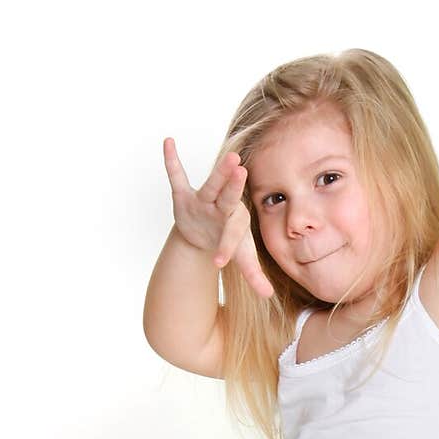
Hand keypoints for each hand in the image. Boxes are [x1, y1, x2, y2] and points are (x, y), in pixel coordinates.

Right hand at [162, 138, 274, 297]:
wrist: (207, 231)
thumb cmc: (228, 240)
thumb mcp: (240, 256)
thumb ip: (254, 274)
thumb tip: (269, 295)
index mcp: (236, 221)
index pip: (233, 234)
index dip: (226, 247)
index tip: (218, 262)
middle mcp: (222, 206)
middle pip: (228, 196)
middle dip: (232, 186)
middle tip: (240, 171)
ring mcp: (204, 199)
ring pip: (211, 184)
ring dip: (217, 170)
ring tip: (228, 153)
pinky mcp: (184, 196)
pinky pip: (177, 176)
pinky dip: (171, 161)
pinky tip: (168, 142)